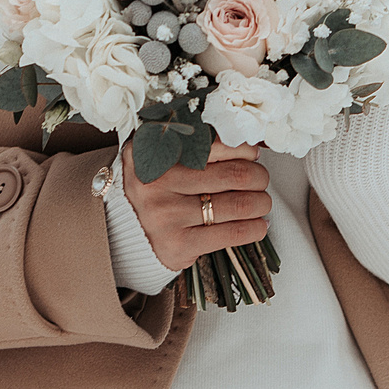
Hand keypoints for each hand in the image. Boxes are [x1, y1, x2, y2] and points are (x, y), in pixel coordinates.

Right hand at [122, 140, 272, 271]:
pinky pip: (232, 233)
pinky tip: (258, 225)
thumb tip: (249, 146)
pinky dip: (254, 228)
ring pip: (238, 204)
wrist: (126, 234)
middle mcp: (157, 182)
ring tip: (262, 203)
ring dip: (261, 203)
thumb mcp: (162, 160)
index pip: (215, 144)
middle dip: (258, 177)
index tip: (252, 155)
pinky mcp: (179, 244)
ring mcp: (167, 215)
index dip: (243, 149)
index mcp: (156, 153)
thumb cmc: (156, 192)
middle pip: (234, 174)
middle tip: (260, 180)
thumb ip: (193, 146)